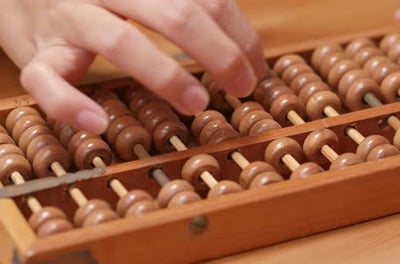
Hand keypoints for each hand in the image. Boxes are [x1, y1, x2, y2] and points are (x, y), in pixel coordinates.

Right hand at [0, 0, 268, 134]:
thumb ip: (181, 5)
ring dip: (166, 75)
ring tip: (198, 103)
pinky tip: (99, 124)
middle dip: (219, 53)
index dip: (239, 35)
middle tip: (243, 86)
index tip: (257, 66)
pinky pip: (47, 82)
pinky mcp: (36, 54)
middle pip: (174, 14)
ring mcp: (67, 19)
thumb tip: (241, 41)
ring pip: (119, 42)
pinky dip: (70, 104)